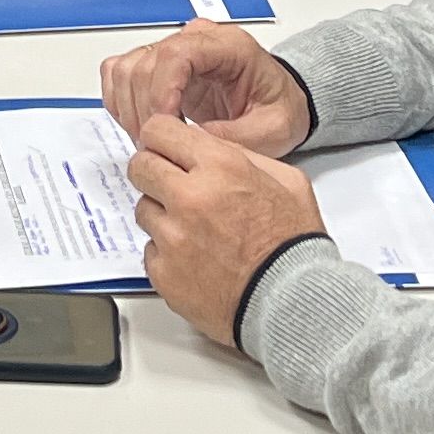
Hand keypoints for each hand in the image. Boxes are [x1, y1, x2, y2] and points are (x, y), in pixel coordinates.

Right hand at [100, 20, 313, 154]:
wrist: (279, 103)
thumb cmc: (278, 110)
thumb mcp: (273, 131)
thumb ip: (234, 136)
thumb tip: (189, 142)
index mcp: (228, 46)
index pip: (177, 53)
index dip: (162, 90)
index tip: (165, 125)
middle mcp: (195, 40)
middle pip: (145, 63)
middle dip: (145, 111)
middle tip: (158, 146)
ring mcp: (173, 50)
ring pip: (126, 69)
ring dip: (130, 109)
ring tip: (151, 139)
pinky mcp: (157, 65)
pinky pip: (120, 74)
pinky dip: (121, 103)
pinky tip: (140, 125)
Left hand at [130, 115, 328, 349]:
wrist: (292, 302)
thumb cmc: (293, 245)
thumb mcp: (286, 180)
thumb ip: (242, 155)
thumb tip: (207, 147)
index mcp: (220, 167)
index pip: (158, 131)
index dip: (160, 137)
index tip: (164, 146)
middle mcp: (189, 198)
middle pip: (140, 167)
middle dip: (153, 170)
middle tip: (171, 184)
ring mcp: (172, 237)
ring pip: (143, 209)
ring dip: (163, 214)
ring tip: (197, 230)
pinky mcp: (163, 272)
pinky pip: (150, 249)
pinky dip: (167, 252)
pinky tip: (197, 258)